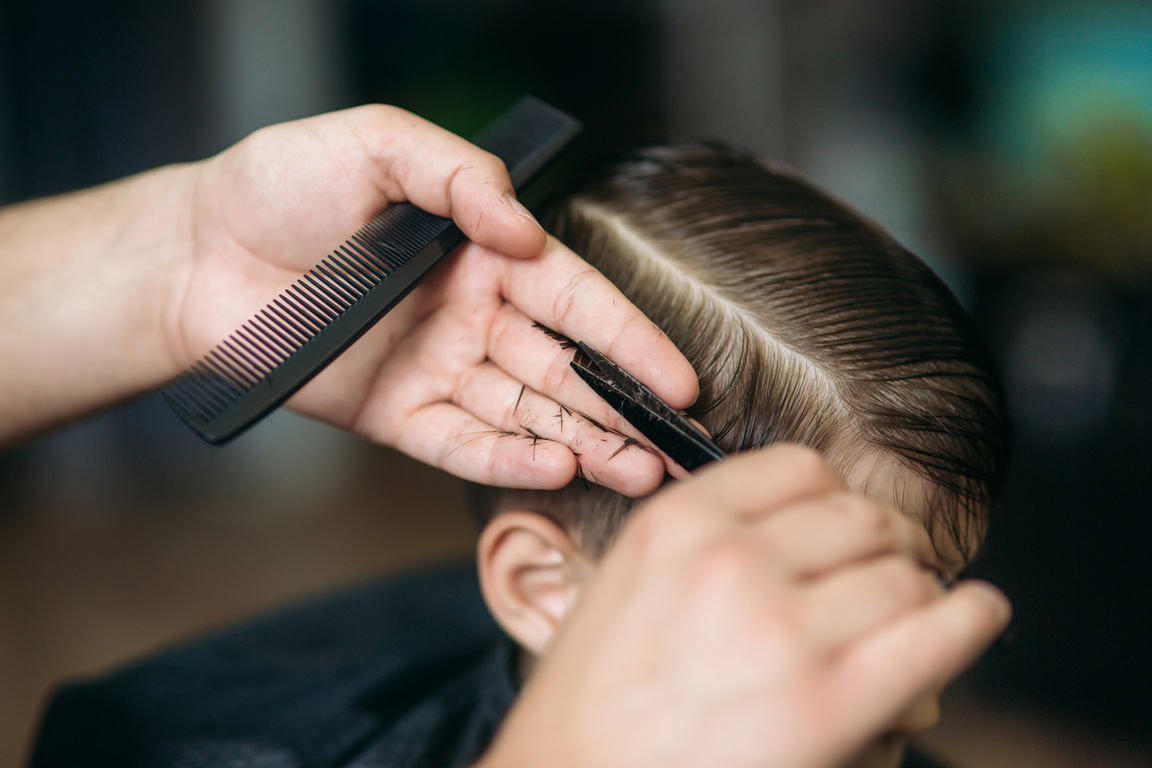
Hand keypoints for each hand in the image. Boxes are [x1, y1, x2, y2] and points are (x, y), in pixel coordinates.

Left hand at [170, 105, 697, 493]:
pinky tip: (558, 468)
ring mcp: (436, 369)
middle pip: (565, 369)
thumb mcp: (376, 144)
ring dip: (585, 443)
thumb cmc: (279, 186)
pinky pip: (461, 443)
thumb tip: (523, 232)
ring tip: (641, 470)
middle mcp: (470, 316)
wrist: (193, 254)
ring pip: (526, 414)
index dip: (630, 339)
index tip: (677, 376)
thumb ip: (460, 177)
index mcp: (481, 254)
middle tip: (680, 444)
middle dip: (625, 407)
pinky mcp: (394, 415)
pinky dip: (509, 459)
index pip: (576, 300)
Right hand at [480, 446, 1010, 767]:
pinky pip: (937, 634)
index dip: (833, 496)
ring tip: (914, 609)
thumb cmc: (592, 703)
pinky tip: (976, 614)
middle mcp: (732, 561)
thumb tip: (799, 537)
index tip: (843, 521)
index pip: (798, 469)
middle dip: (885, 540)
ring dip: (918, 588)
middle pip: (859, 516)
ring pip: (903, 573)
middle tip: (890, 564)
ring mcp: (784, 629)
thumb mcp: (624, 586)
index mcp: (678, 524)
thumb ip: (704, 544)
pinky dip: (971, 617)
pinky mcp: (831, 702)